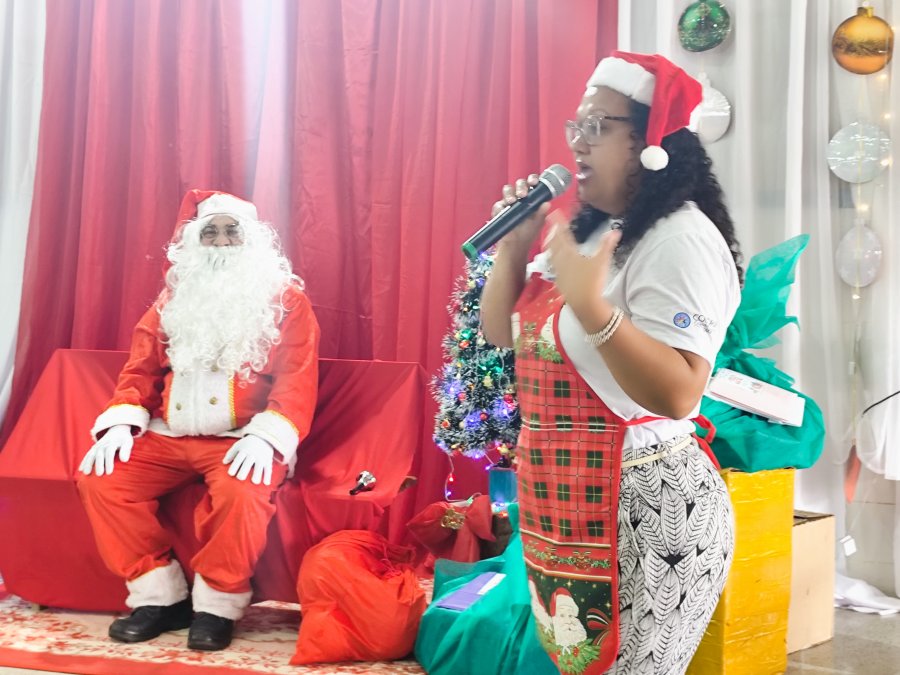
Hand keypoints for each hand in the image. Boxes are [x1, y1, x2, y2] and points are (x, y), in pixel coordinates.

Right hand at [79, 424, 133, 475]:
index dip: (109, 463)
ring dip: (88, 464)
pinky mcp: (93, 449)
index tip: (109, 473)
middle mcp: (103, 445)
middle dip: (99, 465)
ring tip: (86, 473)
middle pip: (99, 455)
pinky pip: (87, 455)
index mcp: (112, 443)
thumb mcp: (127, 442)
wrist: (116, 431)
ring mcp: (96, 447)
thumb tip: (124, 460)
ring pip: (91, 455)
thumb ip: (126, 450)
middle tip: (99, 474)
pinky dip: (83, 462)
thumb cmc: (123, 440)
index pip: (110, 453)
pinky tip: (80, 470)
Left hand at [223, 434, 273, 485]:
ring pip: (259, 466)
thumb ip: (230, 453)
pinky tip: (266, 483)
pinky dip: (268, 476)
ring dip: (258, 473)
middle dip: (245, 469)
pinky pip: (268, 469)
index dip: (235, 466)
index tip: (230, 474)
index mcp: (244, 450)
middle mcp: (253, 454)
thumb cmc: (247, 444)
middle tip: (240, 478)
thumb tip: (224, 462)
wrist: (263, 437)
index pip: (239, 458)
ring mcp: (261, 457)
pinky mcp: (268, 461)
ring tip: (255, 482)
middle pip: (248, 462)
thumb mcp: (238, 445)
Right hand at [491, 173, 550, 250]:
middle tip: (523, 194)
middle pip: (519, 184)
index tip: (534, 182)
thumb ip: (541, 213)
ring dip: (509, 194)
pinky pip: (498, 205)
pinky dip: (500, 206)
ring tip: (512, 201)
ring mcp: (509, 203)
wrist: (516, 246)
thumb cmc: (528, 234)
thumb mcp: (537, 223)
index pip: (532, 184)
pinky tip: (503, 211)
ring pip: (507, 190)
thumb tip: (547, 203)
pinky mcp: (499, 211)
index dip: (533, 180)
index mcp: (532, 198)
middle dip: (521, 186)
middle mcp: (520, 198)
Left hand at [546, 217, 621, 331]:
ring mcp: (559, 273)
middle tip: (549, 225)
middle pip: (554, 244)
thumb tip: (615, 231)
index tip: (554, 213)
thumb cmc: (593, 281)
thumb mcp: (602, 261)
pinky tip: (555, 261)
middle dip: (551, 233)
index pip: (563, 235)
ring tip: (548, 239)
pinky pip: (554, 266)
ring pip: (552, 255)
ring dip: (550, 245)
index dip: (559, 223)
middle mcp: (561, 262)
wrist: (585, 305)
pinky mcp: (560, 282)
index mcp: (570, 254)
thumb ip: (607, 245)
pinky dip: (553, 259)